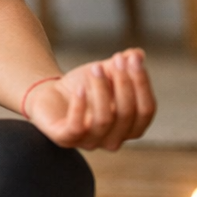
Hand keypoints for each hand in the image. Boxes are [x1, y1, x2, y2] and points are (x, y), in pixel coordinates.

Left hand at [25, 47, 156, 150]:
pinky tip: (80, 87)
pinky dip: (80, 106)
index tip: (133, 60)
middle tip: (116, 59)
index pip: (147, 110)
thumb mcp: (105, 73)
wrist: (50, 95)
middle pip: (127, 114)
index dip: (142, 84)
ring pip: (104, 119)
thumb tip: (138, 54)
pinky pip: (77, 127)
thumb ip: (123, 65)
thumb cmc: (84, 87)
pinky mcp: (66, 139)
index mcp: (131, 128)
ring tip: (95, 68)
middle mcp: (114, 140)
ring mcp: (90, 142)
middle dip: (124, 83)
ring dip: (102, 90)